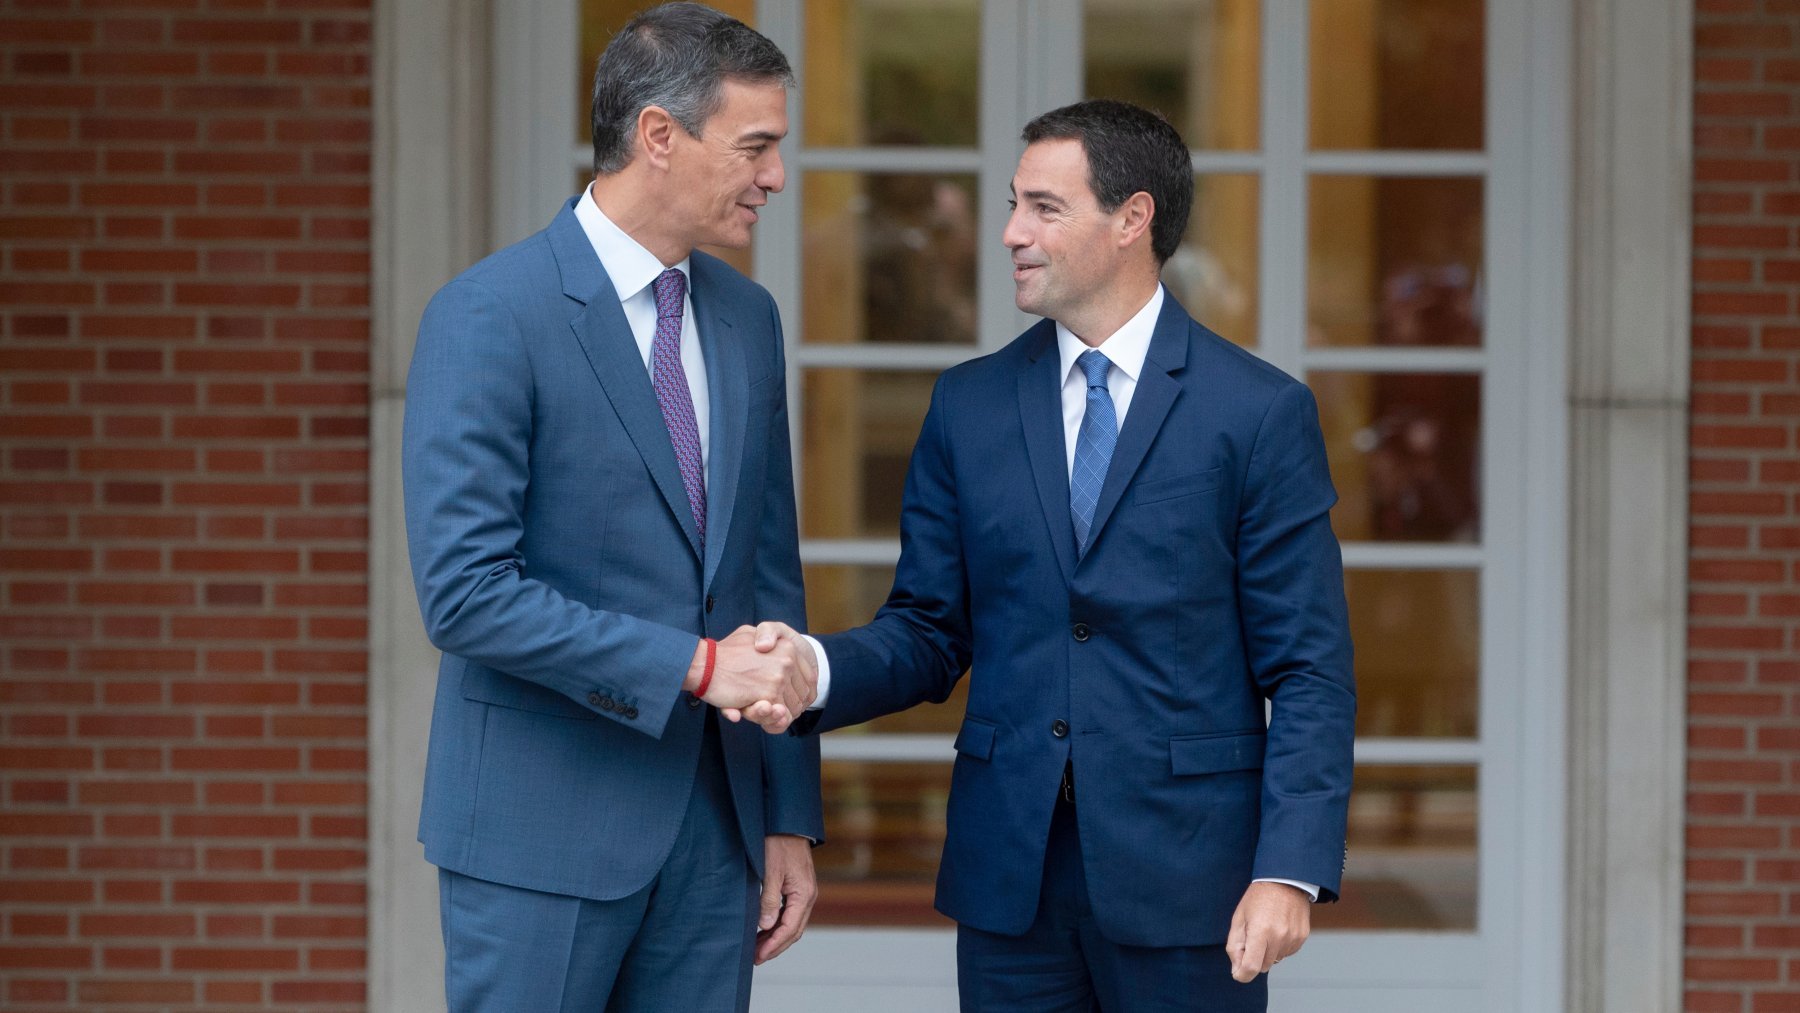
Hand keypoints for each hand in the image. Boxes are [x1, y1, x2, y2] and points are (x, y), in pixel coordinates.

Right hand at [689, 626, 814, 732]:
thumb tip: (769, 647)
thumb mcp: (750, 633)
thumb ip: (766, 636)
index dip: (799, 692)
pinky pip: (777, 716)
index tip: (788, 698)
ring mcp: (778, 679)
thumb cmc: (726, 649)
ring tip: (766, 711)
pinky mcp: (767, 696)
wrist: (705, 663)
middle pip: (802, 695)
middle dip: (791, 706)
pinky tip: (759, 713)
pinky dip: (771, 721)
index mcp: (788, 646)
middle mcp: (787, 661)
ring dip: (781, 716)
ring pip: (791, 708)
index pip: (809, 678)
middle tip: (776, 708)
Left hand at [755, 834, 816, 963]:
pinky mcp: (798, 888)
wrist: (788, 823)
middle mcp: (808, 896)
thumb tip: (765, 926)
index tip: (758, 955)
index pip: (790, 928)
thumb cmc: (778, 843)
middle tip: (756, 958)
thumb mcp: (770, 871)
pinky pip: (790, 913)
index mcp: (804, 894)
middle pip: (794, 931)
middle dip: (775, 946)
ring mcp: (804, 892)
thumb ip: (769, 900)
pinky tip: (764, 929)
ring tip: (757, 947)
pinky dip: (778, 925)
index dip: (774, 945)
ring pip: (792, 924)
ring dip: (776, 937)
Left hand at [1226, 881, 1310, 981]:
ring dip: (1268, 951)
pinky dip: (1280, 946)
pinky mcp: (1302, 937)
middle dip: (1254, 958)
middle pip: (1263, 966)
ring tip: (1266, 929)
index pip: (1251, 967)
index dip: (1242, 974)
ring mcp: (1293, 938)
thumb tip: (1237, 971)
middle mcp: (1279, 937)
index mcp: (1260, 931)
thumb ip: (1235, 946)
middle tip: (1252, 937)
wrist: (1285, 880)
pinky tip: (1278, 928)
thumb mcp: (1239, 918)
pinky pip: (1287, 953)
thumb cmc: (1258, 898)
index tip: (1238, 972)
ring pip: (1275, 960)